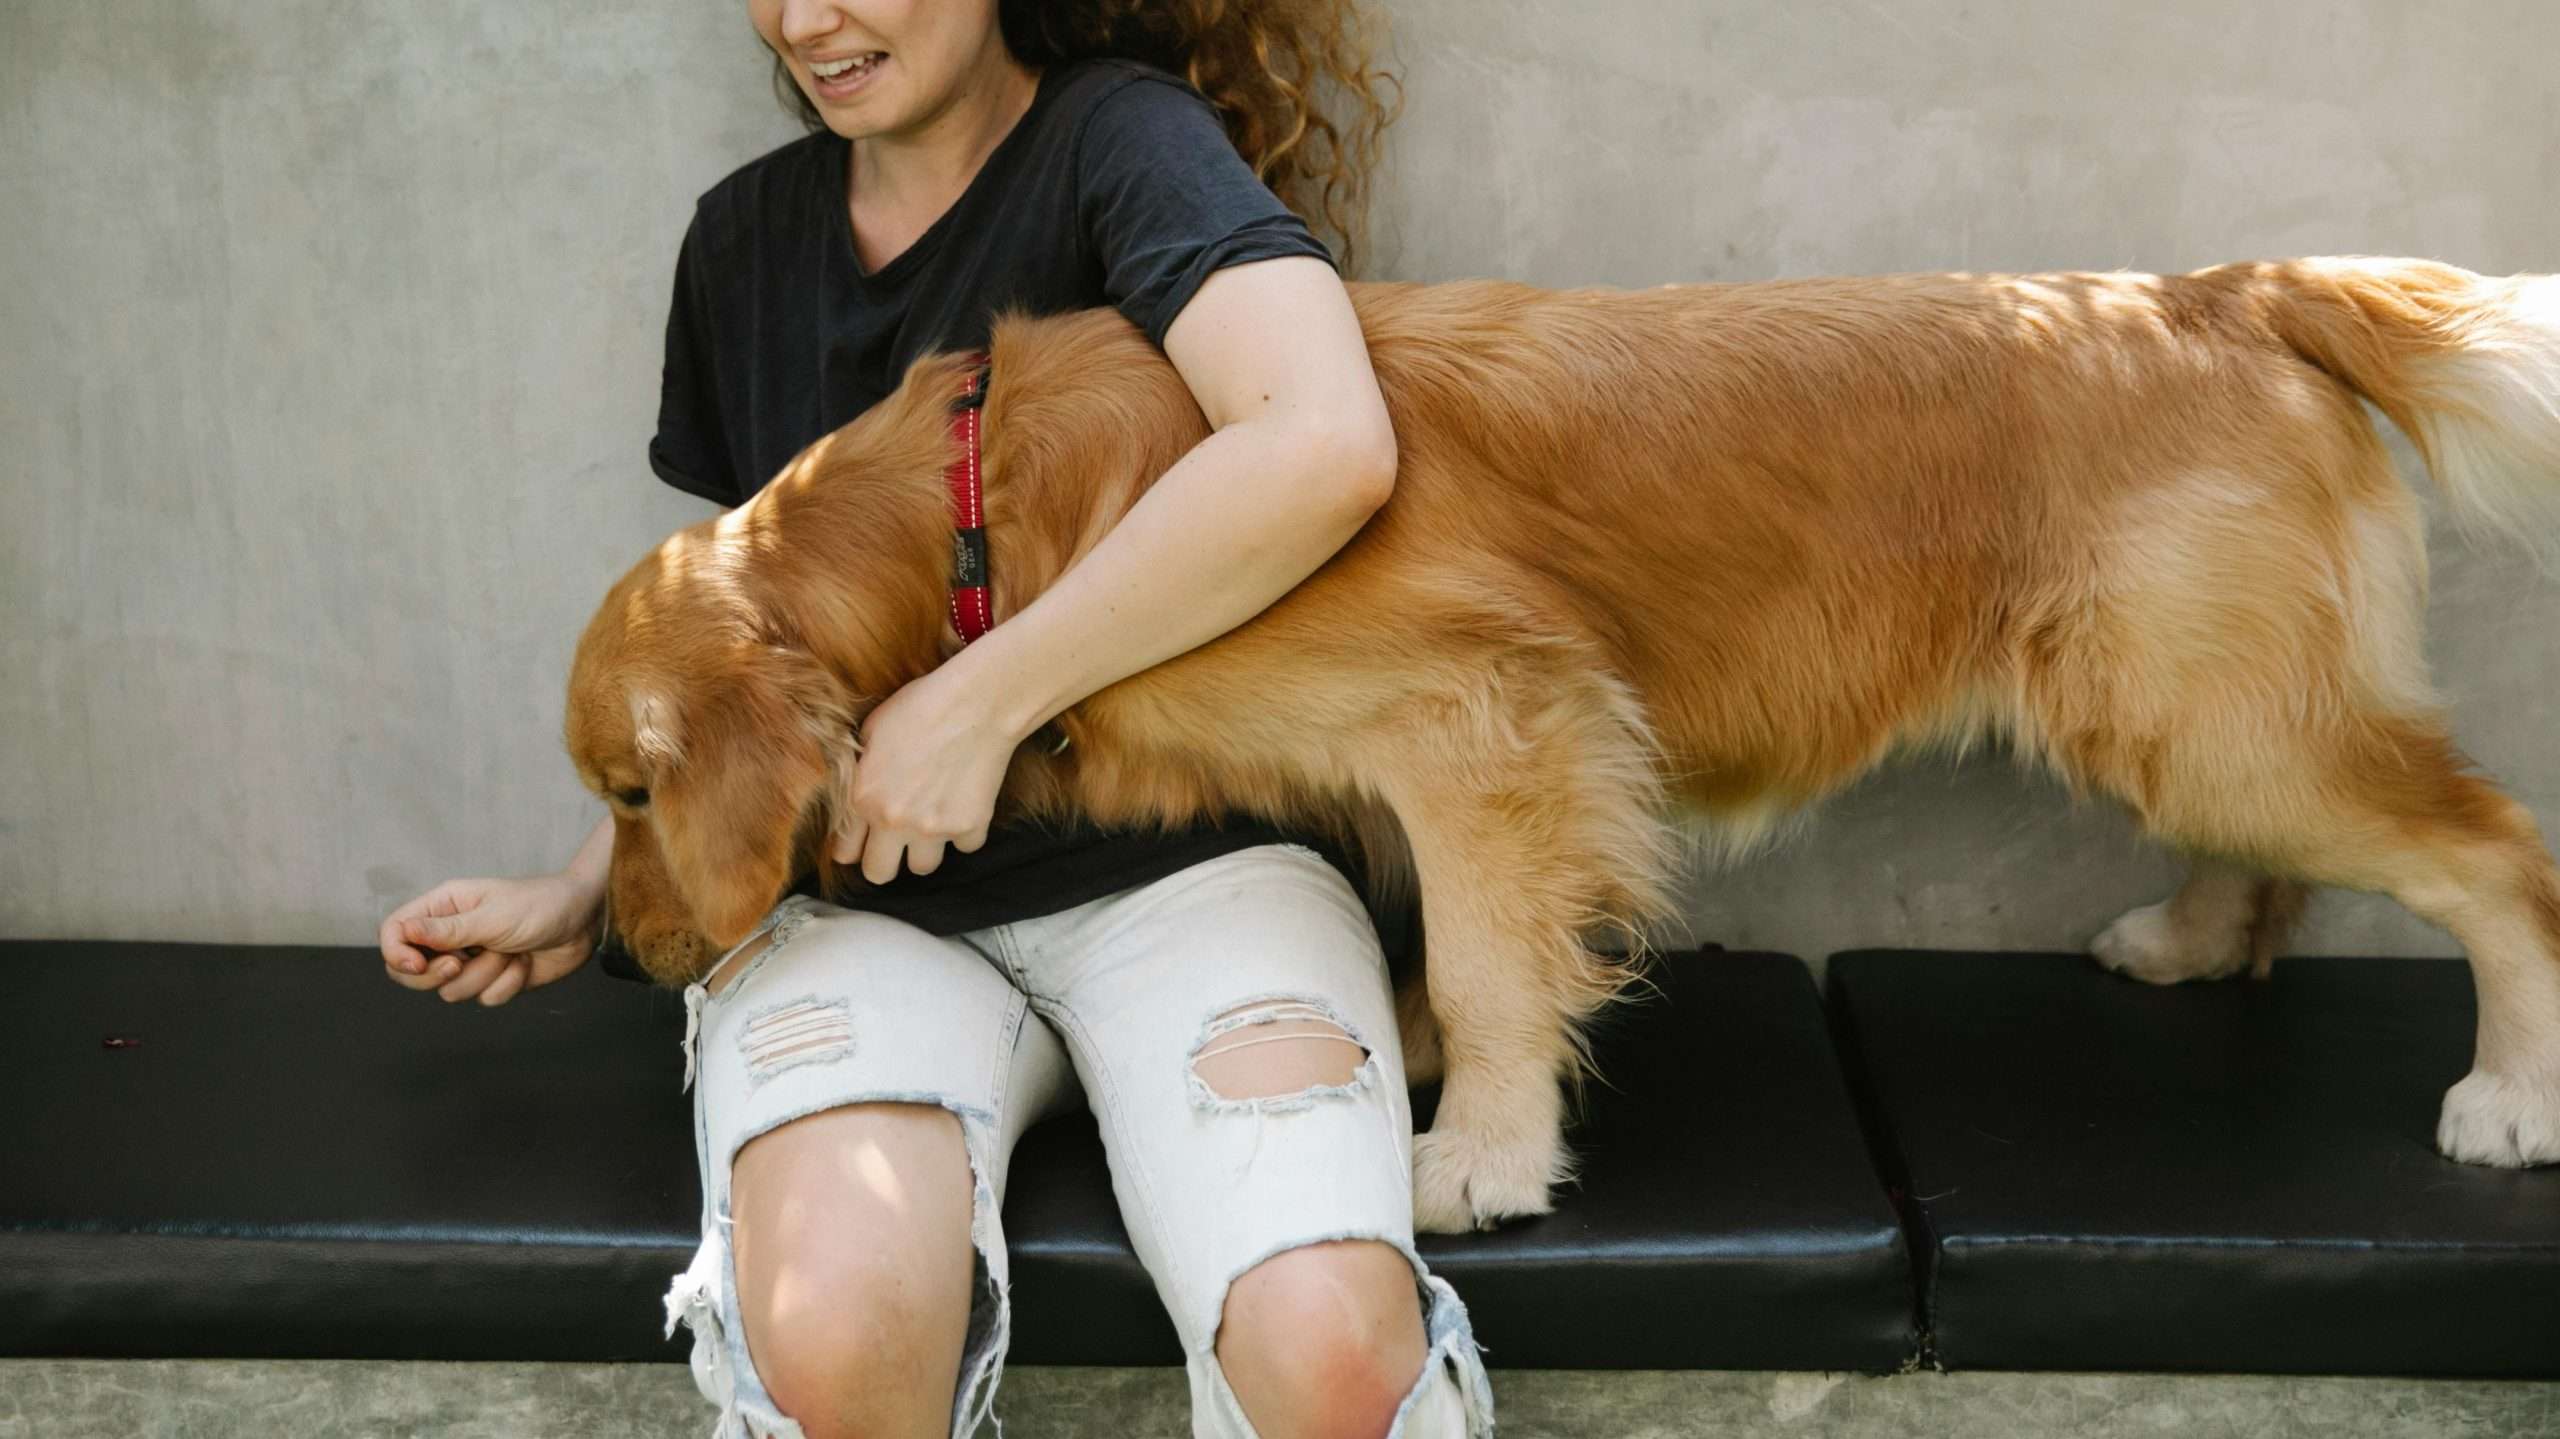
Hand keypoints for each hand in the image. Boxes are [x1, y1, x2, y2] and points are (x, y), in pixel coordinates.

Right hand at [379, 872, 601, 1006]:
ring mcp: (473, 959)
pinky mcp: (495, 979)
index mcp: (443, 908)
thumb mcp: (491, 916)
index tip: (416, 964)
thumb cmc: (540, 905)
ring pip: (450, 991)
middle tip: (458, 964)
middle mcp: (452, 935)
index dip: (395, 953)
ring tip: (509, 951)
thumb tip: (403, 932)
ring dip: (484, 975)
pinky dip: (507, 984)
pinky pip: (485, 999)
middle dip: (435, 975)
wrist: (584, 921)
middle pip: (410, 971)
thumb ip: (446, 930)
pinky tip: (525, 963)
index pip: (395, 932)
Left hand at [830, 661, 1023, 883]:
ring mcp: (934, 828)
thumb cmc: (920, 707)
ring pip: (923, 868)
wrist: (975, 703)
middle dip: (885, 860)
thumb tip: (851, 796)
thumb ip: (857, 774)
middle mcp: (894, 821)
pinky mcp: (970, 826)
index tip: (865, 841)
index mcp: (863, 798)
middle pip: (880, 874)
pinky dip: (965, 833)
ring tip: (932, 823)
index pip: (846, 853)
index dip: (854, 847)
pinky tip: (963, 806)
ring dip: (925, 849)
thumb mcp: (870, 732)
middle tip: (897, 841)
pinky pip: (965, 847)